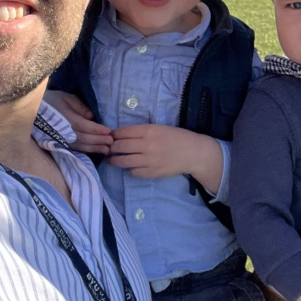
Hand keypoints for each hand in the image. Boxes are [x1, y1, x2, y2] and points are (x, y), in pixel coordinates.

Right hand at [42, 91, 111, 153]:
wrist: (32, 111)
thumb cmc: (51, 101)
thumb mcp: (65, 97)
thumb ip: (78, 105)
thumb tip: (91, 116)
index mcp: (64, 117)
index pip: (83, 125)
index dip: (96, 129)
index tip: (108, 131)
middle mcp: (62, 130)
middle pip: (83, 138)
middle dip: (98, 140)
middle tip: (111, 141)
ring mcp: (59, 139)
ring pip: (79, 145)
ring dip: (94, 148)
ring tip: (106, 149)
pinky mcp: (58, 143)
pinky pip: (74, 149)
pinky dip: (85, 151)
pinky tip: (95, 151)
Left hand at [107, 125, 223, 191]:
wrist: (193, 153)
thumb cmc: (176, 137)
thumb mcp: (159, 128)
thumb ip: (141, 131)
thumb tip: (121, 135)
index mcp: (149, 131)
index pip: (123, 132)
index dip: (113, 134)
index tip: (109, 136)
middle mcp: (147, 145)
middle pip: (120, 147)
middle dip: (110, 147)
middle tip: (107, 148)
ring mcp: (149, 161)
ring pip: (123, 161)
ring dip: (114, 160)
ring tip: (111, 160)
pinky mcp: (152, 173)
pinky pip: (133, 172)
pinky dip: (129, 169)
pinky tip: (129, 166)